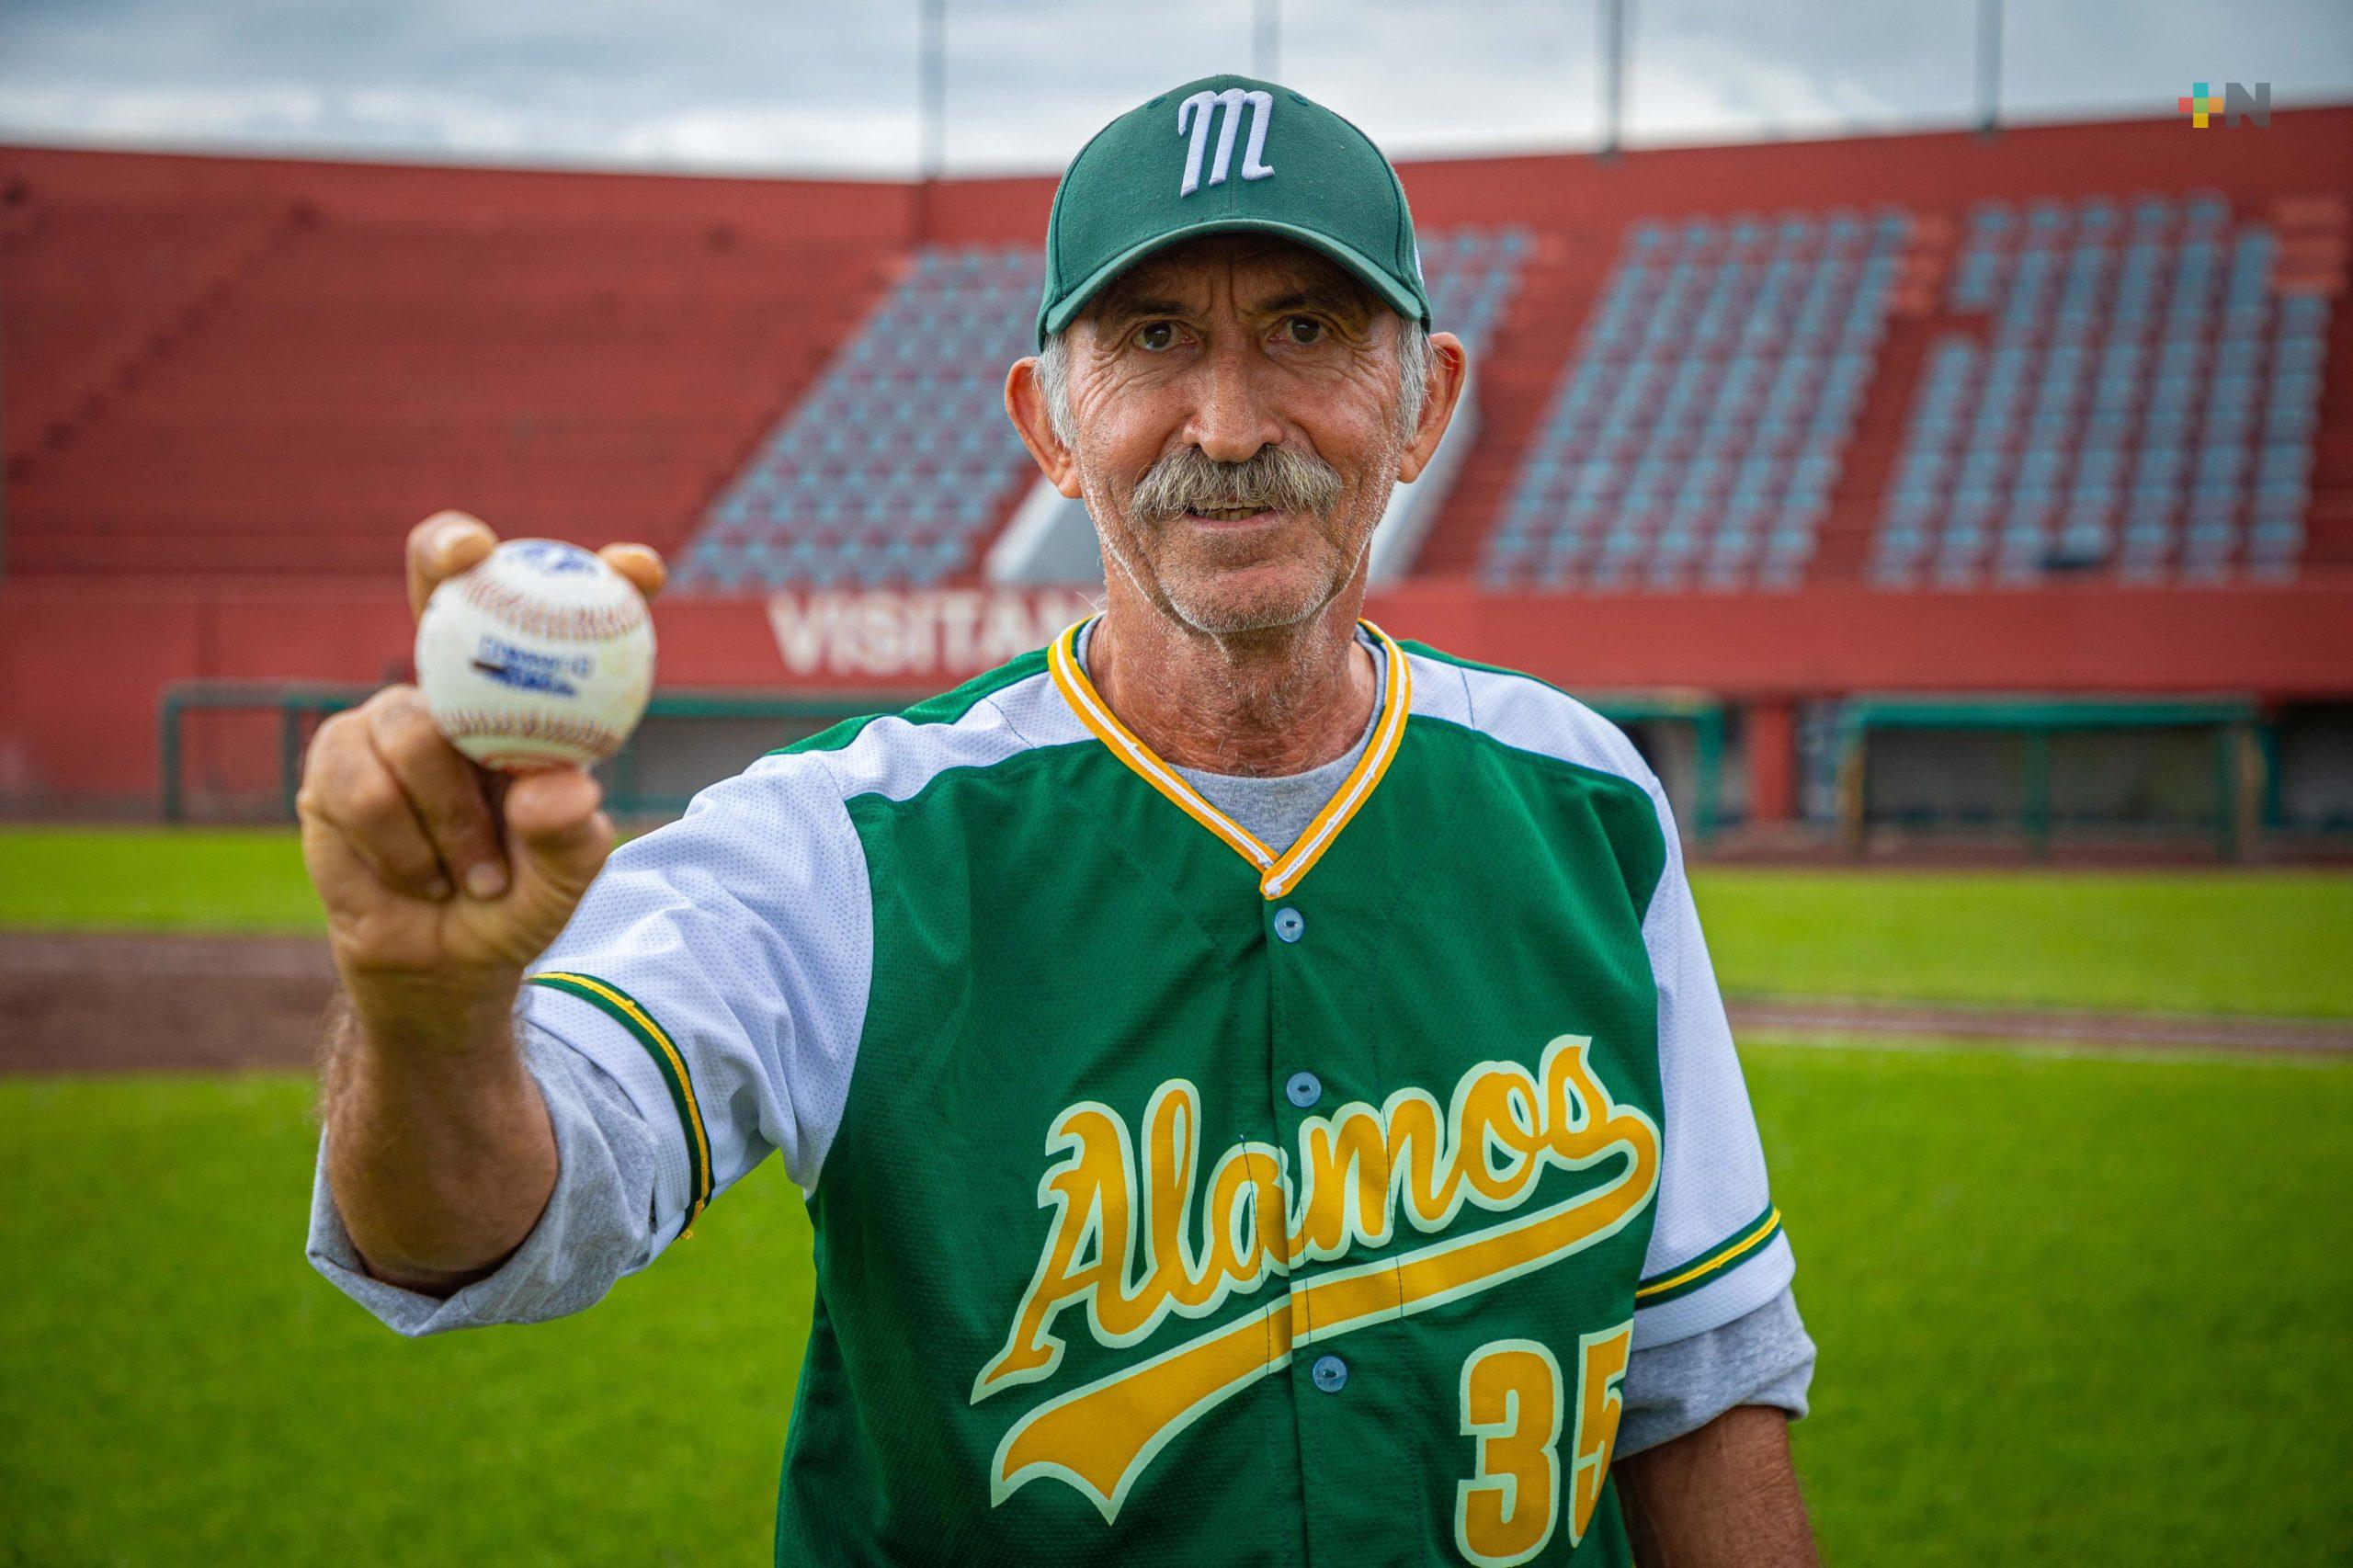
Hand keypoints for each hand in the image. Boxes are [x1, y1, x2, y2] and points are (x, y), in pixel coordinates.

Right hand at [298, 511, 665, 1035]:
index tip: (640, 566)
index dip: (598, 572)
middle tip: (471, 550)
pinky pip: (365, 787)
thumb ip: (568, 834)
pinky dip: (403, 846)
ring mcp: (389, 718)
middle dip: (447, 547)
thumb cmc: (521, 897)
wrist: (444, 961)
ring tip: (476, 876)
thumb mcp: (566, 877)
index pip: (556, 615)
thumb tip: (558, 786)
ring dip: (451, 818)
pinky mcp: (333, 759)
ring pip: (412, 728)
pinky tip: (421, 880)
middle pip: (438, 584)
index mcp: (527, 696)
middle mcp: (455, 688)